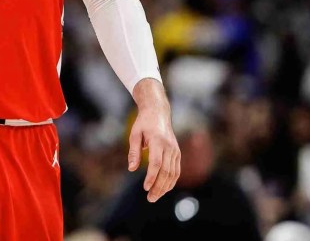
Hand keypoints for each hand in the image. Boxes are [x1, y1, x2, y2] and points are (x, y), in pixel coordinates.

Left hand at [129, 79, 180, 201]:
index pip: (156, 163)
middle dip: (159, 187)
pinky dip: (171, 181)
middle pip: (166, 171)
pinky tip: (164, 189)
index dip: (152, 177)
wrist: (158, 112)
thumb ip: (133, 151)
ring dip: (165, 187)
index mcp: (158, 141)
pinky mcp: (177, 153)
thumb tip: (131, 169)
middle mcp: (169, 147)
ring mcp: (175, 150)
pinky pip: (176, 170)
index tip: (145, 188)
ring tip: (155, 196)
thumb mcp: (134, 134)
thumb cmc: (143, 123)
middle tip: (150, 198)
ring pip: (173, 173)